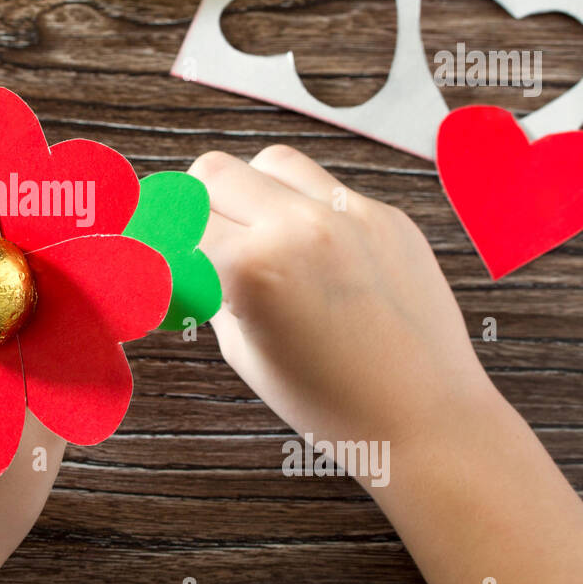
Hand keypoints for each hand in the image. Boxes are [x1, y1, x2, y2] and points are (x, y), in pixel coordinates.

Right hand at [189, 146, 582, 583]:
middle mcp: (300, 225)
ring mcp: (350, 213)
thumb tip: (189, 253)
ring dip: (251, 191)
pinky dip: (305, 211)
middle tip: (198, 241)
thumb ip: (211, 286)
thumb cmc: (331, 404)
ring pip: (271, 163)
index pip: (177, 222)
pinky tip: (312, 255)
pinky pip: (327, 189)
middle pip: (214, 171)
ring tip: (256, 236)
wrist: (424, 420)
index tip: (158, 250)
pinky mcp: (387, 215)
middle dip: (196, 205)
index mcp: (252, 266)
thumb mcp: (242, 349)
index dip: (159, 241)